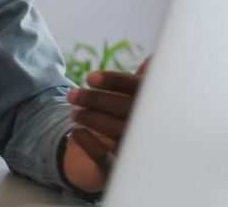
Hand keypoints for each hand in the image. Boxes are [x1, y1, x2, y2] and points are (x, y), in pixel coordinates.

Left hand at [62, 57, 150, 192]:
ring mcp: (140, 149)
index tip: (90, 77)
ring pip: (116, 130)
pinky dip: (87, 142)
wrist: (138, 166)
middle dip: (94, 99)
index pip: (137, 88)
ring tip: (73, 112)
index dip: (113, 80)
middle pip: (123, 107)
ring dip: (90, 118)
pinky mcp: (122, 168)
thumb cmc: (137, 125)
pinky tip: (76, 132)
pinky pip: (104, 157)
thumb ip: (147, 82)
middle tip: (71, 95)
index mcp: (157, 106)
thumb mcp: (143, 104)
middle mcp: (153, 127)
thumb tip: (155, 58)